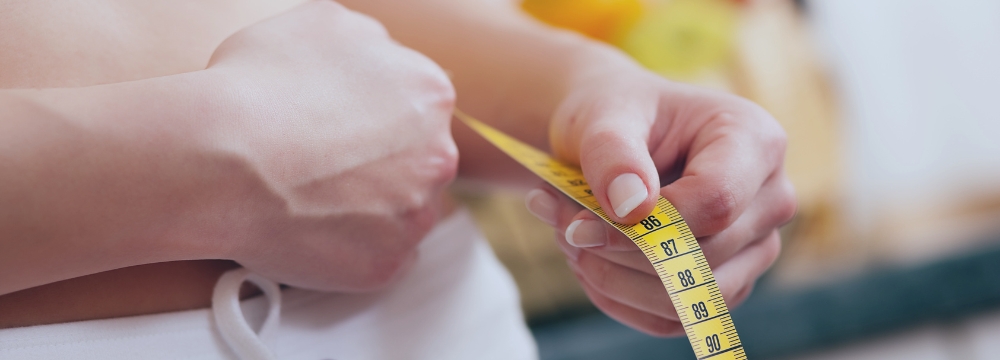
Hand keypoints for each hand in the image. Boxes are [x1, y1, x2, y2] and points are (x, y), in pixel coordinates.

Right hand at [201, 1, 456, 291]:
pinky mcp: (388, 262)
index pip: (418, 110)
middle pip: (418, 162)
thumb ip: (367, 44)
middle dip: (378, 165)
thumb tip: (372, 57)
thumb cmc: (256, 91)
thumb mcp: (320, 24)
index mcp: (428, 92)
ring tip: (311, 199)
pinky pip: (380, 257)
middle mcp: (436, 154)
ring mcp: (415, 213)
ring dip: (368, 208)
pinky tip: (313, 230)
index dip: (375, 120)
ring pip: (402, 211)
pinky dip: (351, 249)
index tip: (344, 130)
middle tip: (325, 166)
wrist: (222, 160)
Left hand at [525, 65, 794, 335]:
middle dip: (617, 251)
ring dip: (610, 278)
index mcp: (756, 140)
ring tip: (566, 235)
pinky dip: (615, 296)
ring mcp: (755, 248)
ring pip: (685, 300)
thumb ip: (613, 154)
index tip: (578, 225)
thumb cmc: (617, 113)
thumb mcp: (604, 115)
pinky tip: (586, 259)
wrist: (617, 133)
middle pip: (703, 258)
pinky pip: (668, 319)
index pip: (716, 202)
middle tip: (557, 221)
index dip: (647, 226)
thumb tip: (630, 208)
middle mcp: (771, 199)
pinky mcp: (726, 285)